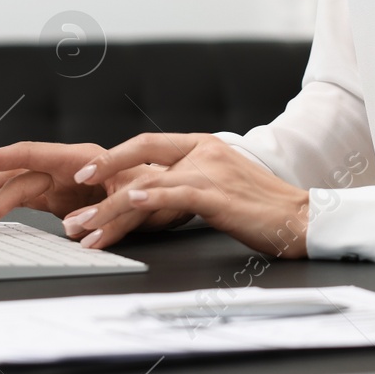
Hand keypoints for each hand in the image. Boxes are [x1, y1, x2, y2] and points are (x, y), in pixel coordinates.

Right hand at [0, 142, 188, 236]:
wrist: (168, 193)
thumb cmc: (156, 187)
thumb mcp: (139, 197)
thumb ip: (110, 213)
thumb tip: (74, 230)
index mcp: (79, 157)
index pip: (29, 153)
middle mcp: (65, 166)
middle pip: (16, 175)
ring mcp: (60, 182)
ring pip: (16, 188)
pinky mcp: (60, 198)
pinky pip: (26, 200)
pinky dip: (5, 209)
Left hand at [61, 133, 310, 257]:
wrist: (301, 218)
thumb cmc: (262, 208)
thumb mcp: (222, 185)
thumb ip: (190, 182)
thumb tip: (154, 194)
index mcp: (203, 145)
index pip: (148, 144)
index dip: (115, 157)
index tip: (86, 173)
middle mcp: (204, 151)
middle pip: (140, 158)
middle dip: (101, 176)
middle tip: (73, 203)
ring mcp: (211, 171)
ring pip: (148, 184)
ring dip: (111, 209)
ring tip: (85, 229)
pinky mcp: (218, 195)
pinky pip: (175, 194)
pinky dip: (149, 198)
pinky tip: (128, 204)